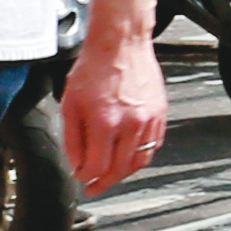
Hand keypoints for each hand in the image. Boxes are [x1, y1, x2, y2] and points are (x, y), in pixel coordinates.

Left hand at [63, 24, 171, 194]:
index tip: (80, 178)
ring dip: (124, 172)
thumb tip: (77, 164)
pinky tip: (128, 155)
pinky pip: (153, 145)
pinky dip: (141, 155)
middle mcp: (130, 124)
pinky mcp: (160, 113)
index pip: (97, 167)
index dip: (86, 177)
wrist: (120, 43)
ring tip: (112, 175)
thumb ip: (72, 139)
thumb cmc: (93, 68)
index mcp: (104, 122)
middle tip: (95, 186)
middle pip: (120, 169)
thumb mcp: (70, 104)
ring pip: (140, 161)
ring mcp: (149, 119)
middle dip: (105, 182)